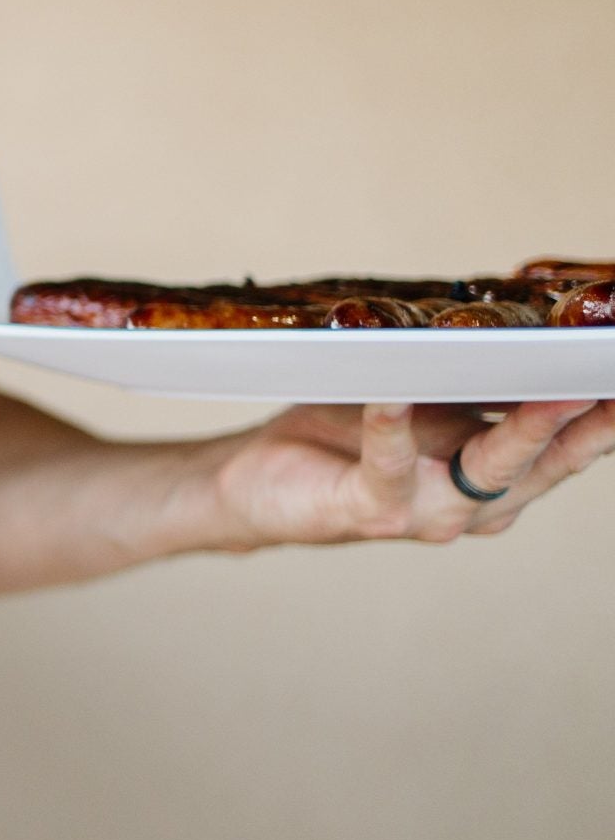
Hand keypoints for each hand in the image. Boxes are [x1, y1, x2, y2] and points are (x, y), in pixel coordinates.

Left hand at [212, 398, 614, 548]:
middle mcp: (476, 505)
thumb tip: (518, 327)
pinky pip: (391, 465)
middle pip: (549, 461)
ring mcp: (429, 512)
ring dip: (524, 429)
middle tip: (610, 382)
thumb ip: (470, 379)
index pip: (569, 446)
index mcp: (497, 478)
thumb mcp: (422, 401)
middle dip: (589, 422)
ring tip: (548, 390)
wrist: (260, 484)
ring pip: (492, 471)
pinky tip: (395, 394)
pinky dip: (393, 425)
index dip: (605, 414)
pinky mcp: (373, 508)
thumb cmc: (343, 435)